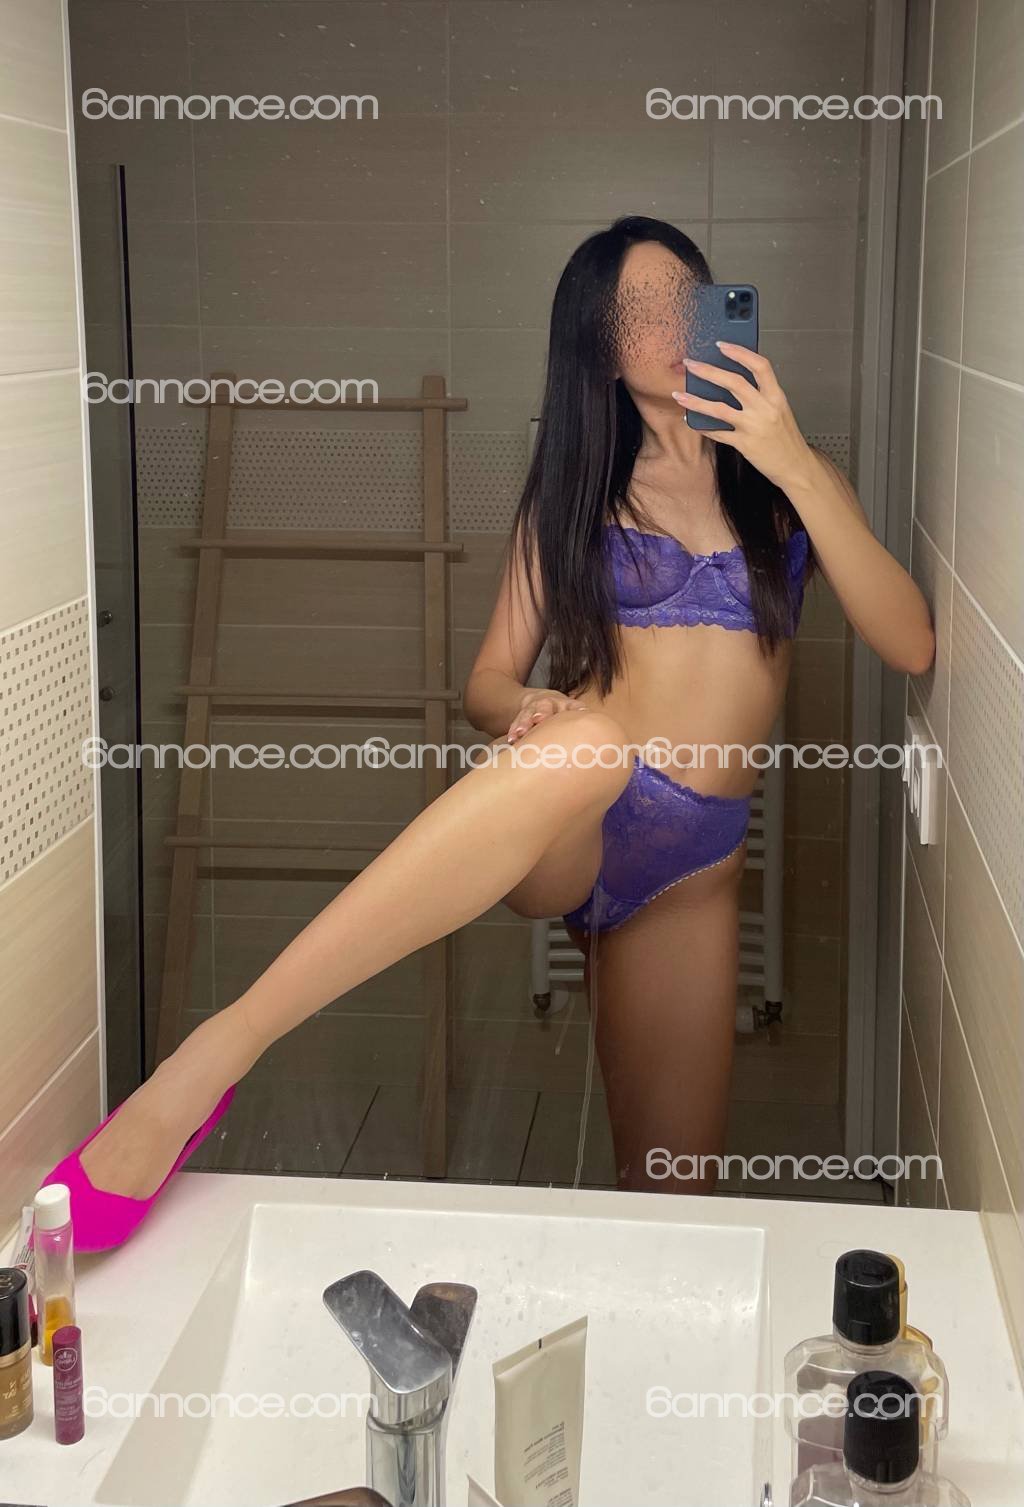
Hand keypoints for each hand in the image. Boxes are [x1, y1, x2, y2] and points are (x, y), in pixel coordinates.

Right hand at [507, 689, 584, 741]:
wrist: (536, 699)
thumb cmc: (561, 716)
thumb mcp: (575, 718)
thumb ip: (588, 730)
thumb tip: (612, 750)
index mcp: (568, 706)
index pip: (573, 708)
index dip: (574, 711)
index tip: (577, 717)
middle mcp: (551, 704)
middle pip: (547, 706)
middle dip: (542, 712)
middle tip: (539, 719)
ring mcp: (535, 708)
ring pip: (529, 713)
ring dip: (524, 722)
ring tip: (519, 734)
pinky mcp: (522, 714)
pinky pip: (517, 722)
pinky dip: (513, 730)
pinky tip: (511, 739)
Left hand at [672, 342, 813, 491]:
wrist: (795, 466)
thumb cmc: (786, 437)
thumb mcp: (779, 410)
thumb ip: (761, 395)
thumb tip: (733, 380)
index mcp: (776, 396)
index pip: (760, 366)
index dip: (740, 353)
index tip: (722, 345)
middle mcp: (765, 409)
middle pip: (734, 382)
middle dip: (709, 371)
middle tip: (691, 364)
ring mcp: (753, 427)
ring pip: (719, 409)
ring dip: (696, 401)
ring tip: (679, 394)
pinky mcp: (744, 444)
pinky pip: (718, 433)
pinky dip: (702, 426)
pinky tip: (691, 420)